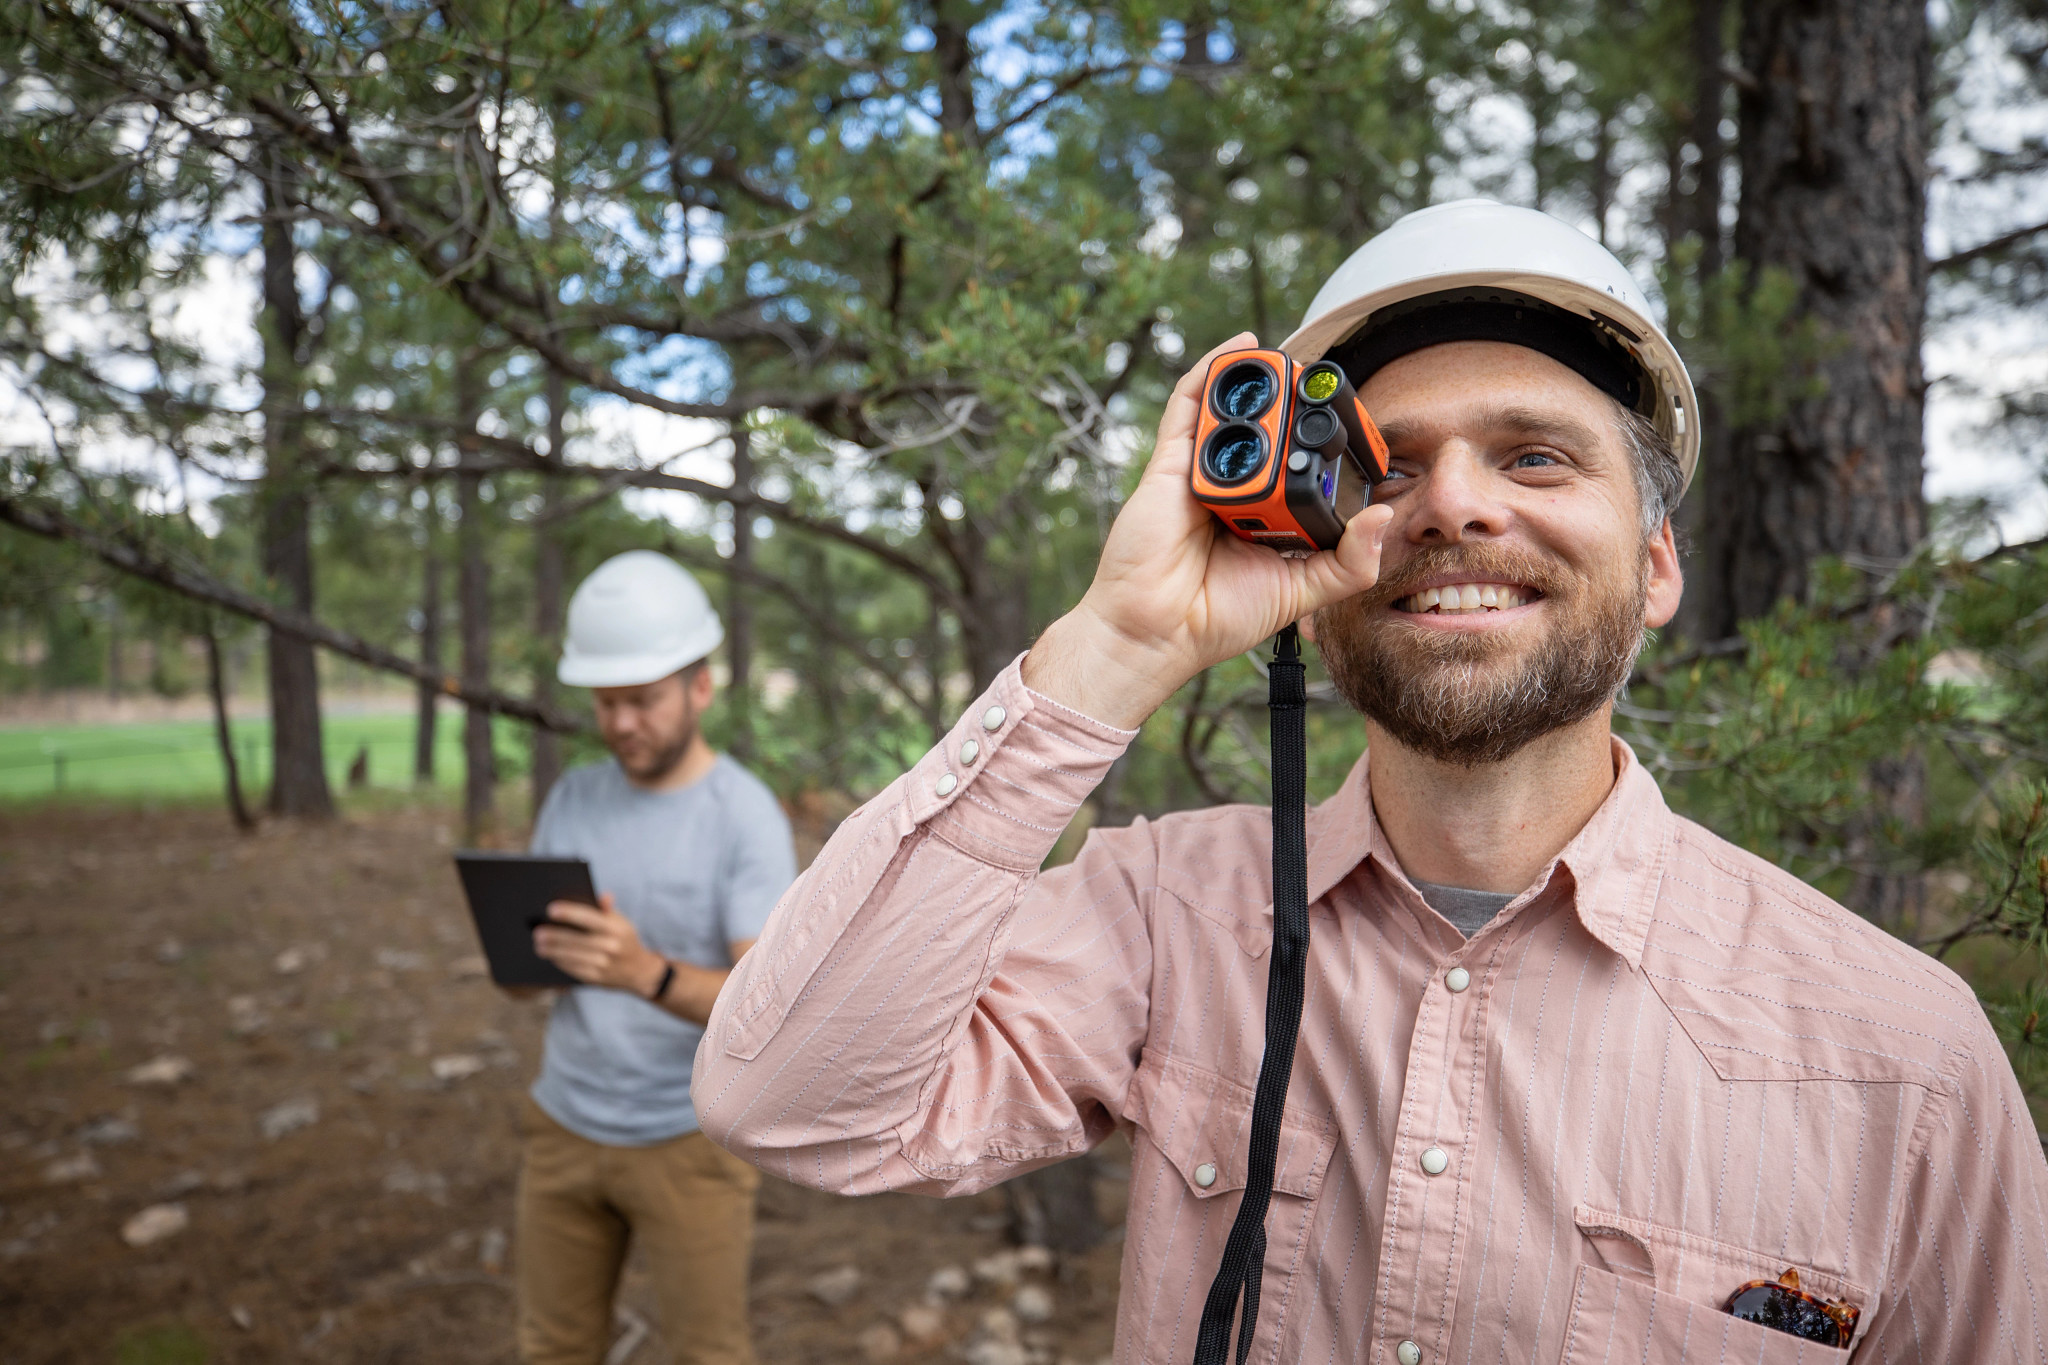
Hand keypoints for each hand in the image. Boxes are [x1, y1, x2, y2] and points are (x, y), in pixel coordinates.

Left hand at [533, 893, 665, 996]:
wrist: (639, 970)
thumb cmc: (625, 940)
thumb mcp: (621, 922)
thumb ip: (608, 910)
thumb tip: (603, 896)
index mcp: (616, 929)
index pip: (590, 918)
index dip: (570, 913)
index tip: (551, 909)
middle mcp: (611, 947)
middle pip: (577, 939)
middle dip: (555, 936)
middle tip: (537, 932)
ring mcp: (604, 964)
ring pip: (572, 956)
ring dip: (553, 951)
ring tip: (539, 945)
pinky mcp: (596, 978)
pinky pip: (574, 969)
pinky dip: (561, 962)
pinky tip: (551, 956)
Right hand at [1022, 333, 1393, 726]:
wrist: (1159, 632)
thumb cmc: (1218, 618)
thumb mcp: (1300, 591)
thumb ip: (1346, 562)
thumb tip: (1381, 516)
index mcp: (1262, 516)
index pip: (1296, 466)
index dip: (1320, 442)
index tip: (1351, 427)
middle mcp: (1231, 490)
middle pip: (1268, 434)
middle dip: (1296, 407)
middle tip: (1325, 385)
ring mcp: (1199, 474)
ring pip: (1233, 416)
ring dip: (1263, 385)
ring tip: (1293, 363)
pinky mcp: (1170, 465)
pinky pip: (1188, 407)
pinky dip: (1212, 372)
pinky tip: (1241, 348)